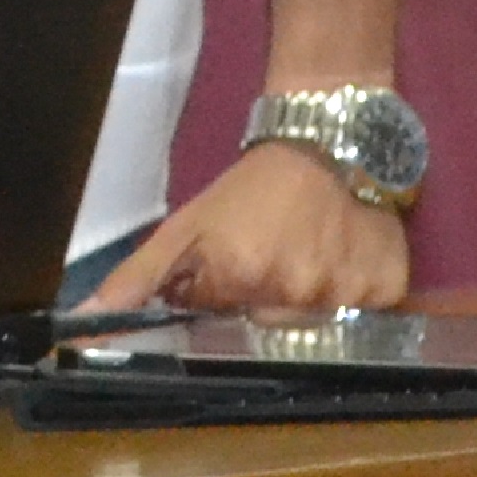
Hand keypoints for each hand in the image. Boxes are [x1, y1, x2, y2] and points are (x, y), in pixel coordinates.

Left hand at [83, 142, 412, 314]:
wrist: (328, 143)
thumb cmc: (249, 190)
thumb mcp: (184, 228)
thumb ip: (136, 280)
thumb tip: (86, 322)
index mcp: (242, 279)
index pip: (223, 327)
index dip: (222, 304)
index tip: (231, 275)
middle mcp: (296, 294)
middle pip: (272, 333)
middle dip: (264, 307)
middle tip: (273, 262)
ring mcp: (348, 295)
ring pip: (322, 329)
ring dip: (310, 305)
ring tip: (308, 260)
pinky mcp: (390, 290)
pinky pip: (369, 318)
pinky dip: (355, 299)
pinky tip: (343, 264)